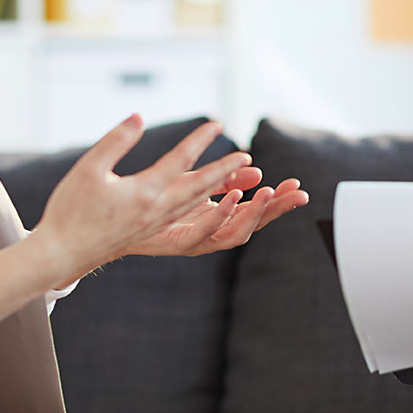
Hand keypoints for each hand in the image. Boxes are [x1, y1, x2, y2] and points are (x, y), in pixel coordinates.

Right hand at [32, 117, 253, 285]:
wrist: (61, 254)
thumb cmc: (71, 210)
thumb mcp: (89, 169)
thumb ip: (115, 141)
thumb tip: (138, 117)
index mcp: (144, 194)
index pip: (180, 162)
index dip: (199, 141)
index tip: (217, 124)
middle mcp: (157, 211)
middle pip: (199, 187)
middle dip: (224, 170)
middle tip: (246, 157)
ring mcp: (156, 224)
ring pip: (195, 204)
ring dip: (219, 188)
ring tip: (236, 175)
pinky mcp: (151, 232)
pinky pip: (185, 215)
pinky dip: (203, 204)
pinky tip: (208, 198)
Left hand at [136, 173, 308, 256]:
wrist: (113, 219)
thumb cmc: (152, 200)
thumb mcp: (194, 183)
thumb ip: (226, 178)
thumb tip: (255, 170)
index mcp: (218, 219)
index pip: (257, 211)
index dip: (279, 201)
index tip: (298, 188)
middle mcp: (211, 233)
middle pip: (254, 225)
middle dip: (278, 210)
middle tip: (298, 194)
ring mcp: (198, 240)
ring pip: (236, 234)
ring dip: (256, 213)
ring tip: (272, 193)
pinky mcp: (180, 243)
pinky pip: (207, 234)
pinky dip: (225, 216)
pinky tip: (236, 197)